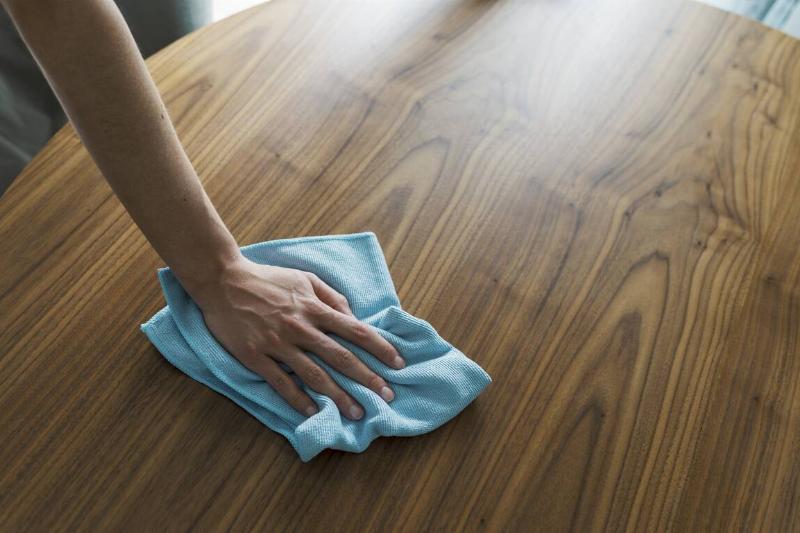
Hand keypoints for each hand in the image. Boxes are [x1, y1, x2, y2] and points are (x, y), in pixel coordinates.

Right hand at [184, 255, 404, 419]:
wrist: (224, 280)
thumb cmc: (268, 278)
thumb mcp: (304, 278)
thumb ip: (332, 296)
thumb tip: (354, 317)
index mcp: (314, 308)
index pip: (355, 330)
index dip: (380, 348)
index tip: (398, 364)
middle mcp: (301, 327)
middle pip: (341, 357)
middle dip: (367, 378)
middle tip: (387, 396)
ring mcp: (278, 344)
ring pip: (315, 375)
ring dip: (338, 396)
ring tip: (357, 412)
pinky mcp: (256, 356)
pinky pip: (281, 382)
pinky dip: (297, 399)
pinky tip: (312, 412)